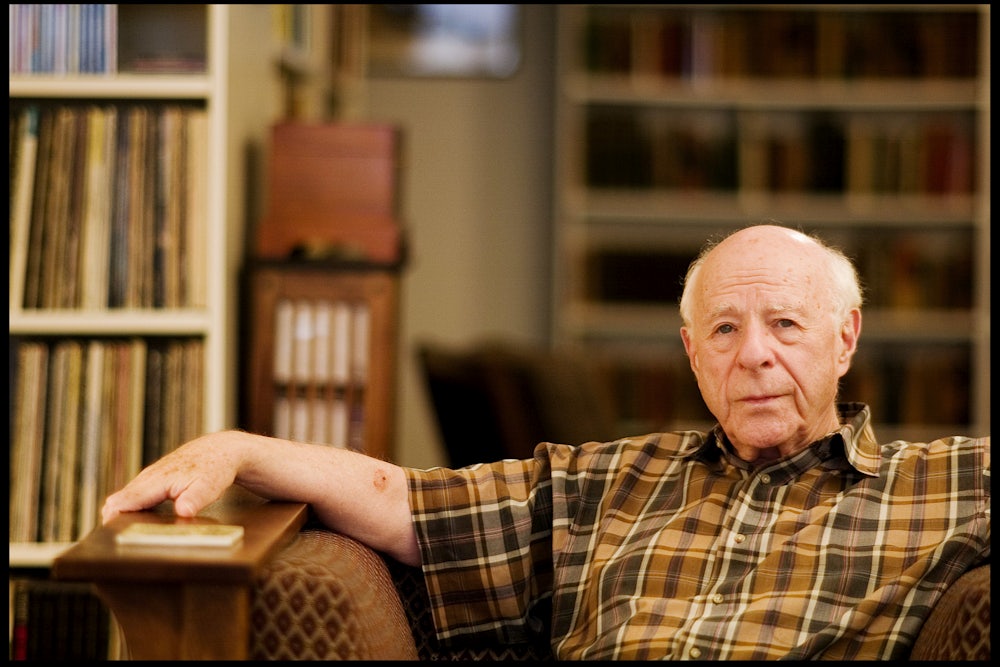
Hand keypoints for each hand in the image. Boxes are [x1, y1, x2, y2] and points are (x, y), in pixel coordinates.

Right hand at [101, 430, 244, 523]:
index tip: (109, 535)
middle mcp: (149, 477)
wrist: (220, 450)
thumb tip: (183, 512)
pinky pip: (134, 495)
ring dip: (117, 514)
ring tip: (117, 537)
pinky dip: (128, 508)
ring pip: (124, 497)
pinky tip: (129, 523)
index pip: (126, 500)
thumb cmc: (215, 468)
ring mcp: (149, 477)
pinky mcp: (153, 479)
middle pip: (119, 500)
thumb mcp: (210, 486)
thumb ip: (195, 500)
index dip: (113, 517)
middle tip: (112, 543)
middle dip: (111, 520)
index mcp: (158, 480)